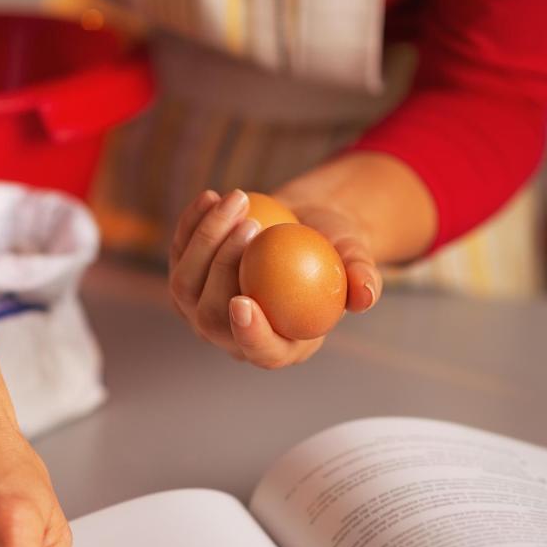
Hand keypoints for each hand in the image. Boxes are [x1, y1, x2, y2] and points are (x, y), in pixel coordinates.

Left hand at [167, 188, 381, 368]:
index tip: (243, 301)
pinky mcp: (186, 277)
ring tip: (239, 200)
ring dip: (207, 239)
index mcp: (277, 346)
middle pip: (210, 317)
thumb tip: (367, 296)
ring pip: (184, 285)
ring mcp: (200, 310)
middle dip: (223, 269)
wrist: (303, 226)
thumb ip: (362, 277)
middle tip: (251, 226)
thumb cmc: (334, 248)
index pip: (257, 351)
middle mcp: (231, 335)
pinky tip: (212, 196)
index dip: (247, 333)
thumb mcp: (354, 257)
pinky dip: (193, 223)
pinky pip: (179, 254)